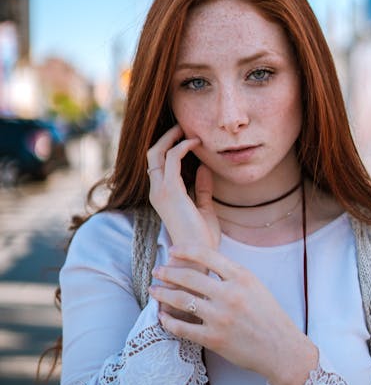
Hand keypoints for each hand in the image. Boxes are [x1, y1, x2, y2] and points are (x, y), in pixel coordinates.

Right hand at [147, 125, 219, 249]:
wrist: (197, 257)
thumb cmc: (201, 239)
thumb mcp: (204, 209)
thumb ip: (202, 189)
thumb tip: (203, 168)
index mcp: (162, 196)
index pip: (158, 164)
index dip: (168, 147)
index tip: (187, 137)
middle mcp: (156, 191)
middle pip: (152, 154)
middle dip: (166, 137)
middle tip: (183, 127)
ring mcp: (161, 191)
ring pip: (157, 152)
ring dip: (173, 138)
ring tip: (190, 131)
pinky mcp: (170, 191)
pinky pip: (172, 159)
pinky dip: (183, 147)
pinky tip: (196, 144)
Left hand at [149, 244, 318, 384]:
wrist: (281, 349)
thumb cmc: (270, 317)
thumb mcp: (256, 287)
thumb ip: (233, 276)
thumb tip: (205, 266)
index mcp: (242, 278)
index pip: (207, 256)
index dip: (185, 251)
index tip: (172, 251)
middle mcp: (229, 295)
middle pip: (189, 277)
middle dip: (168, 272)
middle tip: (157, 271)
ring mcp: (220, 318)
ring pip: (181, 300)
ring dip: (163, 294)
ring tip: (154, 291)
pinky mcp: (213, 339)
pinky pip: (183, 328)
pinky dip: (169, 321)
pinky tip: (162, 317)